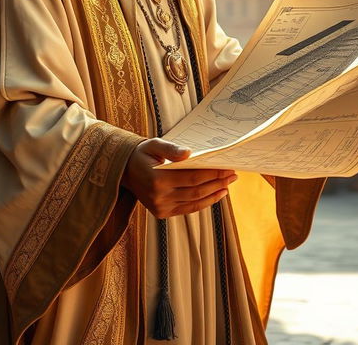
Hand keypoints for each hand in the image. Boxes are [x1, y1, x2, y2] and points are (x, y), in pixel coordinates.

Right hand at [121, 138, 236, 218]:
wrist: (124, 170)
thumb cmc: (142, 154)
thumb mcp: (154, 144)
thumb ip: (171, 148)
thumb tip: (189, 153)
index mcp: (156, 179)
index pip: (192, 178)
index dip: (212, 174)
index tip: (227, 167)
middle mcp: (158, 197)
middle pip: (196, 191)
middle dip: (217, 183)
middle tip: (233, 175)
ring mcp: (160, 207)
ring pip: (194, 202)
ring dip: (214, 193)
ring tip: (228, 184)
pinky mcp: (162, 213)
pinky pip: (187, 209)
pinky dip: (204, 202)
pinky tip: (216, 194)